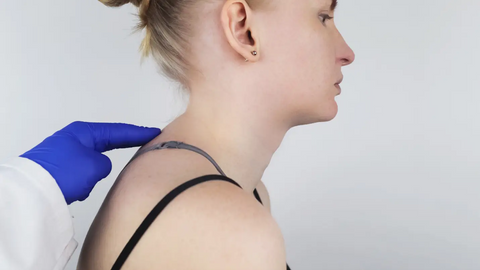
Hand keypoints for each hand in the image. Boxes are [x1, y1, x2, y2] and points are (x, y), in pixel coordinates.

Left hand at [20, 121, 160, 203]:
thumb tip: (99, 168)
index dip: (138, 133)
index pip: (118, 131)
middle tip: (144, 143)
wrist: (32, 191)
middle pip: (106, 142)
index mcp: (84, 132)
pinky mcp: (60, 170)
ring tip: (98, 178)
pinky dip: (85, 180)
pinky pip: (82, 174)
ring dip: (98, 170)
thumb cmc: (62, 172)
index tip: (154, 132)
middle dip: (122, 145)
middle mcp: (74, 139)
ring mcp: (66, 155)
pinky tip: (81, 189)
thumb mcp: (96, 165)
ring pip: (93, 161)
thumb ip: (106, 164)